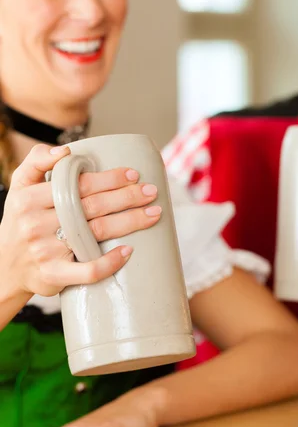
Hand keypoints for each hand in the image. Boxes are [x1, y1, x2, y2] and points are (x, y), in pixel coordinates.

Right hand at [0, 144, 161, 296]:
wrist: (5, 267)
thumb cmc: (21, 221)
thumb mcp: (19, 187)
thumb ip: (37, 161)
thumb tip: (66, 151)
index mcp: (30, 197)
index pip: (77, 184)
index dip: (109, 178)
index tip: (133, 175)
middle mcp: (36, 223)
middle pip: (92, 206)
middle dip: (127, 197)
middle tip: (151, 192)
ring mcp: (45, 251)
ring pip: (95, 233)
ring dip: (130, 222)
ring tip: (153, 214)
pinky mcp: (53, 275)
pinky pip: (87, 270)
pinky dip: (110, 262)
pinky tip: (128, 252)